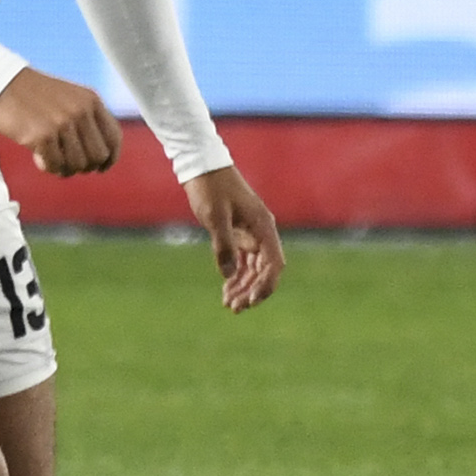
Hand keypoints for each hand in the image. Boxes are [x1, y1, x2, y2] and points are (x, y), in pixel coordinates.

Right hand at [0, 69, 121, 176]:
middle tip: (68, 164)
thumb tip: (101, 158)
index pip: (114, 138)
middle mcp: (81, 111)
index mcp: (91, 101)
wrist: (4, 84)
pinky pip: (55, 166)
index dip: (110, 158)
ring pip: (77, 165)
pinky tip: (39, 156)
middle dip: (84, 166)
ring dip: (64, 168)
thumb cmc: (36, 96)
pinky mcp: (43, 135)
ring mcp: (62, 124)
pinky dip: (47, 166)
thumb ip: (88, 121)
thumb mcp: (71, 99)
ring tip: (52, 159)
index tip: (101, 168)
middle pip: (97, 156)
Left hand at [184, 166, 283, 311]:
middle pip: (264, 270)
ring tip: (228, 304)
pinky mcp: (239, 232)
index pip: (273, 264)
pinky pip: (243, 259)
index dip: (265, 285)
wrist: (202, 166)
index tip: (250, 301)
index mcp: (263, 227)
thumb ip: (224, 246)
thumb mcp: (215, 217)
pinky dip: (236, 275)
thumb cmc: (211, 188)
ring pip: (253, 267)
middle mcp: (261, 231)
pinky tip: (226, 288)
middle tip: (233, 308)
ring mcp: (251, 233)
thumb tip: (228, 276)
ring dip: (243, 286)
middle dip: (251, 291)